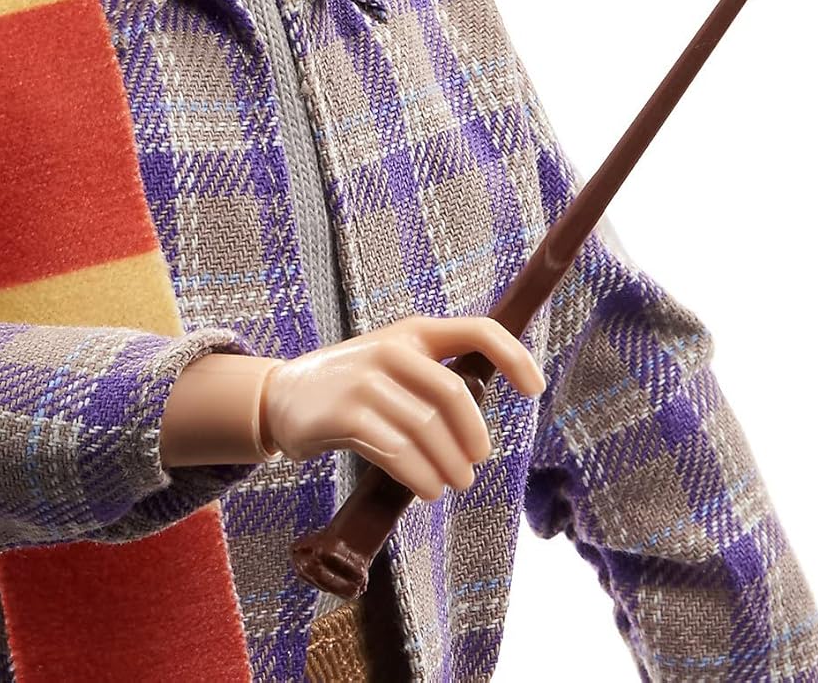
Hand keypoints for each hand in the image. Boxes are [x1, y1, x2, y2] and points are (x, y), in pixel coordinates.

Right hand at [259, 315, 545, 500]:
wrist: (282, 396)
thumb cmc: (352, 388)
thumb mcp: (393, 367)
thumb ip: (432, 382)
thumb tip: (478, 428)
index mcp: (414, 333)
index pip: (477, 330)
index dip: (514, 356)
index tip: (535, 390)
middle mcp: (392, 349)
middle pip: (454, 394)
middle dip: (474, 437)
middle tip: (475, 465)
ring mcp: (366, 380)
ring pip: (427, 428)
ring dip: (448, 466)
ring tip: (452, 484)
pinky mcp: (345, 414)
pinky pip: (396, 450)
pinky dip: (420, 475)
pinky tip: (427, 487)